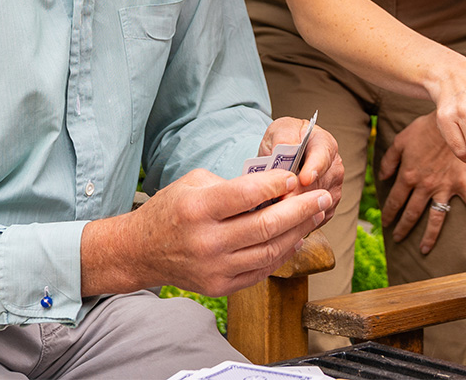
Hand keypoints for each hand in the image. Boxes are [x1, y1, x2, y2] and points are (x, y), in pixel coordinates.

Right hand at [81, 167, 333, 298]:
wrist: (142, 251)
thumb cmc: (173, 208)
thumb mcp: (196, 182)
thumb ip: (235, 184)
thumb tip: (278, 185)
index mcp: (198, 209)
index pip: (248, 195)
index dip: (277, 185)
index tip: (294, 177)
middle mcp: (206, 241)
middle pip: (266, 226)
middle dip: (301, 209)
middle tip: (323, 197)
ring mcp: (214, 268)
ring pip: (270, 251)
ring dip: (299, 232)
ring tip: (316, 215)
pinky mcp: (220, 287)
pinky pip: (261, 270)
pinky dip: (283, 253)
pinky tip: (297, 237)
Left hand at [259, 116, 343, 222]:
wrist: (284, 156)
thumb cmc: (284, 139)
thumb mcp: (280, 130)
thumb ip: (283, 136)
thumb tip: (283, 147)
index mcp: (325, 144)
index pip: (323, 157)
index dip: (314, 168)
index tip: (304, 178)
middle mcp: (334, 167)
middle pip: (318, 185)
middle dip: (297, 194)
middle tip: (277, 200)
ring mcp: (333, 189)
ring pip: (316, 205)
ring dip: (295, 209)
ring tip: (274, 207)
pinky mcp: (328, 208)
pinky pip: (314, 219)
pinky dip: (297, 220)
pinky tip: (280, 217)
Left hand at [378, 112, 465, 253]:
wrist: (452, 121)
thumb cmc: (425, 128)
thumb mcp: (401, 139)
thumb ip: (390, 159)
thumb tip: (382, 177)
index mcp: (408, 175)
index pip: (395, 200)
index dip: (389, 213)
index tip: (385, 223)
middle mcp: (424, 186)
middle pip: (412, 213)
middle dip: (403, 228)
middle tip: (398, 238)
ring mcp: (444, 187)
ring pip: (435, 217)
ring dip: (429, 235)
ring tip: (423, 249)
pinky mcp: (461, 183)